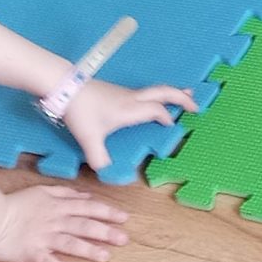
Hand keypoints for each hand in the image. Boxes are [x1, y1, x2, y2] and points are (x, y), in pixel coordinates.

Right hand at [0, 182, 131, 261]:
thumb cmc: (16, 204)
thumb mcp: (42, 191)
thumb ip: (65, 193)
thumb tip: (85, 196)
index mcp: (57, 206)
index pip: (87, 208)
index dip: (107, 212)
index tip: (124, 218)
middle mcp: (54, 221)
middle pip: (84, 226)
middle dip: (106, 232)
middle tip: (124, 239)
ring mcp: (43, 238)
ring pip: (70, 243)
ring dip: (88, 250)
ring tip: (106, 257)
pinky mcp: (30, 253)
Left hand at [57, 78, 197, 174]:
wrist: (66, 87)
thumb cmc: (81, 112)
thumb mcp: (89, 139)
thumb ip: (99, 158)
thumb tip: (106, 173)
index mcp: (131, 109)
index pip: (157, 111)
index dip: (168, 118)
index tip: (174, 128)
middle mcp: (133, 99)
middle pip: (164, 92)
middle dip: (181, 97)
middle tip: (196, 104)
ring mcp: (126, 93)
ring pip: (156, 89)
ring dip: (172, 92)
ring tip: (185, 94)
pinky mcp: (118, 91)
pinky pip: (146, 91)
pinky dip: (158, 94)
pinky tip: (154, 100)